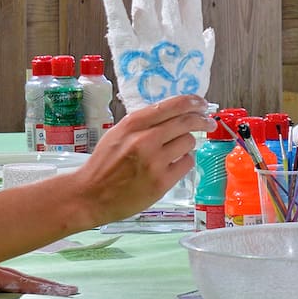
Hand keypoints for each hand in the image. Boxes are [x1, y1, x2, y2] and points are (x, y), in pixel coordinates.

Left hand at [0, 265, 76, 298]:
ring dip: (41, 285)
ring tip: (63, 292)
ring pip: (22, 279)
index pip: (20, 282)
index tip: (63, 292)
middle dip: (49, 285)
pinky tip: (41, 292)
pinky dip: (31, 287)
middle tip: (73, 291)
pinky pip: (16, 283)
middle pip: (26, 278)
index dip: (42, 287)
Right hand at [68, 94, 207, 227]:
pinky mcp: (161, 182)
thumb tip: (174, 113)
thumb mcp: (118, 134)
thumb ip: (144, 123)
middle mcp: (145, 140)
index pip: (172, 105)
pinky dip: (183, 163)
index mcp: (133, 124)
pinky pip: (186, 164)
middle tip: (208, 122)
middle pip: (187, 122)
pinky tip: (171, 166)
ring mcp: (154, 162)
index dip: (193, 102)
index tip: (202, 103)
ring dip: (187, 144)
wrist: (89, 195)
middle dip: (202, 120)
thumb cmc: (104, 164)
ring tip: (175, 151)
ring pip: (189, 142)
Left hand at [101, 0, 214, 109]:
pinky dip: (113, 2)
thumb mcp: (203, 70)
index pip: (189, 2)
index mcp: (190, 36)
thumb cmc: (184, 96)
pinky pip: (118, 20)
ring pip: (145, 2)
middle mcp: (171, 33)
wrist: (164, 118)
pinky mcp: (127, 47)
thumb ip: (206, 47)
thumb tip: (208, 30)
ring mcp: (148, 38)